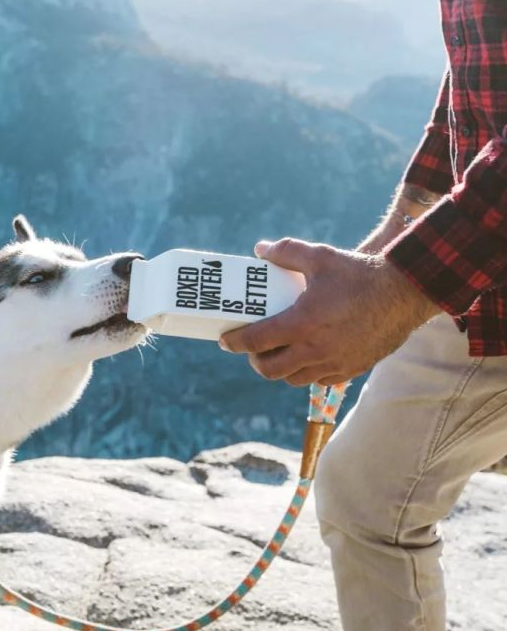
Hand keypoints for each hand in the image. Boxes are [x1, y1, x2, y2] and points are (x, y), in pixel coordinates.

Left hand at [219, 238, 439, 385]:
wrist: (406, 294)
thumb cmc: (360, 274)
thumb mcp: (320, 257)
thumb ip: (286, 252)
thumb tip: (260, 250)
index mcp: (302, 323)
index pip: (256, 341)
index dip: (235, 342)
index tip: (225, 340)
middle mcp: (315, 350)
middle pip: (270, 370)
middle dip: (255, 360)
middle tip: (253, 347)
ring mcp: (334, 363)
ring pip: (293, 379)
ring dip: (280, 369)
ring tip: (279, 352)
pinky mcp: (351, 369)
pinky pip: (319, 380)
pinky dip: (306, 372)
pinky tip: (307, 356)